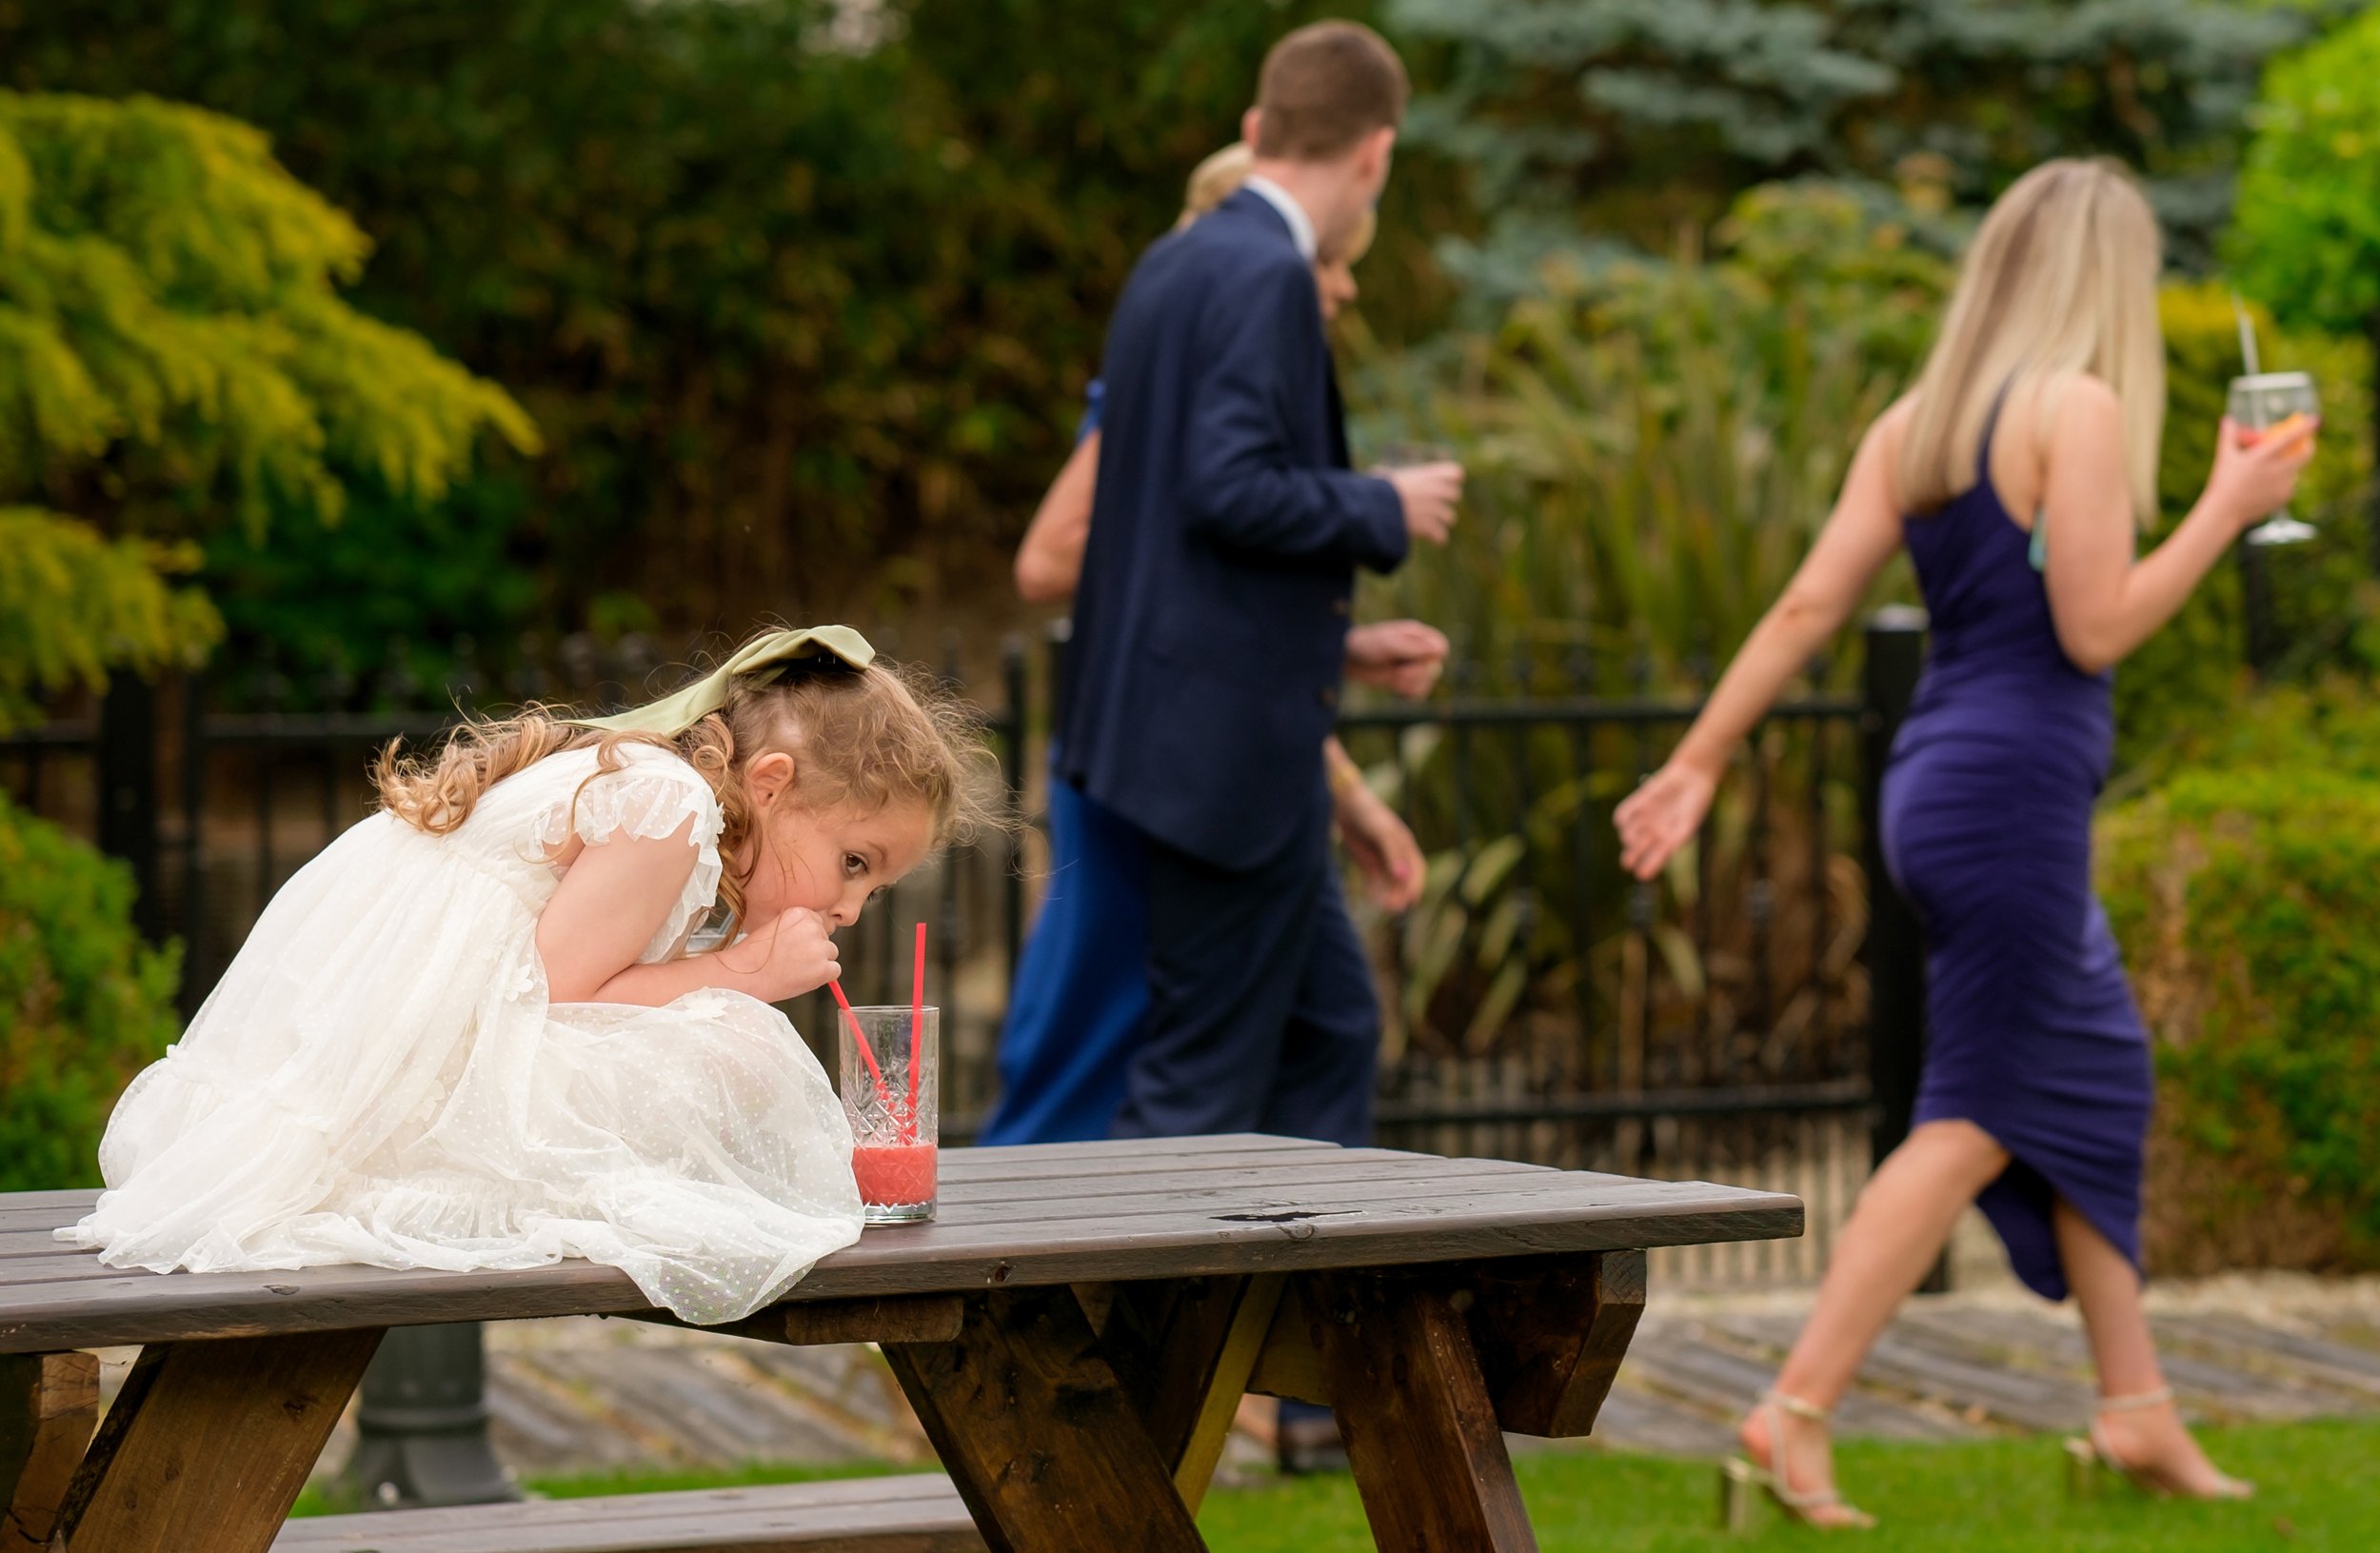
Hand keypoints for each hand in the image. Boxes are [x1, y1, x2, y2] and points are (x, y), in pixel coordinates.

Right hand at [719, 907, 840, 1001]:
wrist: (744, 975)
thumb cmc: (754, 955)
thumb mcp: (774, 927)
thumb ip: (796, 927)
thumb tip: (816, 937)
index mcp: (799, 913)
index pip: (816, 923)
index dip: (805, 938)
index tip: (792, 947)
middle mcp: (812, 927)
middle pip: (825, 938)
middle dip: (813, 950)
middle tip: (792, 961)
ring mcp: (819, 947)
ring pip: (831, 953)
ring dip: (819, 962)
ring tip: (795, 969)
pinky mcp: (823, 968)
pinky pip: (835, 970)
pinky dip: (823, 976)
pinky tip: (804, 977)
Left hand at [1335, 780, 1424, 910]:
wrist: (1345, 805)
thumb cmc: (1368, 814)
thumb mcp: (1382, 832)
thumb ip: (1393, 854)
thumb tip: (1403, 877)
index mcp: (1406, 845)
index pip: (1417, 870)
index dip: (1416, 885)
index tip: (1411, 900)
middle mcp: (1396, 854)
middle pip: (1403, 880)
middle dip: (1400, 894)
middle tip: (1394, 909)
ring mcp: (1382, 859)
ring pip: (1389, 883)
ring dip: (1388, 895)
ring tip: (1384, 907)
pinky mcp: (1368, 863)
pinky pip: (1374, 881)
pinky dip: (1375, 891)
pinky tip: (1372, 899)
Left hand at [1344, 619, 1449, 697]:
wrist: (1347, 659)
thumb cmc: (1367, 645)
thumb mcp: (1389, 644)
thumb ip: (1414, 647)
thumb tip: (1440, 651)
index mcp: (1418, 635)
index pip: (1441, 647)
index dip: (1432, 659)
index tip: (1414, 660)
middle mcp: (1418, 650)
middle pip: (1436, 668)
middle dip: (1417, 674)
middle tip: (1398, 672)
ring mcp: (1412, 666)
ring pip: (1427, 682)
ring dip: (1411, 684)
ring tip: (1394, 678)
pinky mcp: (1405, 680)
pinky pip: (1418, 692)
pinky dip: (1407, 692)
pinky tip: (1393, 685)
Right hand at [1384, 461, 1462, 545]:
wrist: (1377, 507)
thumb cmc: (1378, 490)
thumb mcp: (1386, 478)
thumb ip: (1392, 476)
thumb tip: (1377, 473)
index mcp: (1428, 475)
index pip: (1456, 473)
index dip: (1452, 478)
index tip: (1443, 483)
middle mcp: (1436, 490)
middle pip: (1455, 495)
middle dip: (1444, 500)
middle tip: (1432, 505)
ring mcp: (1435, 509)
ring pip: (1450, 517)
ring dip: (1439, 520)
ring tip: (1427, 523)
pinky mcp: (1430, 527)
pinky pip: (1442, 536)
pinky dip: (1437, 538)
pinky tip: (1429, 538)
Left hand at [1614, 761, 1718, 881]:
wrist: (1692, 777)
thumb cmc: (1695, 804)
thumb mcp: (1690, 822)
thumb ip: (1678, 837)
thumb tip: (1667, 850)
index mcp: (1668, 842)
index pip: (1653, 861)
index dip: (1646, 868)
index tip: (1641, 875)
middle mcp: (1653, 833)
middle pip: (1636, 850)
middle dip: (1631, 857)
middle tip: (1628, 862)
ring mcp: (1644, 819)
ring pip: (1627, 834)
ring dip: (1627, 837)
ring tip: (1630, 839)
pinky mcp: (1637, 804)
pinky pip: (1622, 814)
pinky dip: (1621, 819)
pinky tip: (1622, 822)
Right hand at [2205, 414, 2316, 532]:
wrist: (2225, 511)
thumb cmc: (2223, 482)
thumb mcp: (2225, 457)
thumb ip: (2228, 436)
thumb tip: (2227, 419)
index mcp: (2264, 456)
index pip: (2290, 438)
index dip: (2305, 428)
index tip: (2315, 420)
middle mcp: (2278, 469)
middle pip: (2305, 455)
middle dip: (2309, 446)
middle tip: (2306, 444)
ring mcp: (2283, 484)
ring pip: (2295, 471)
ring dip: (2290, 467)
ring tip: (2273, 471)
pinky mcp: (2284, 497)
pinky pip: (2289, 485)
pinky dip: (2283, 482)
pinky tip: (2268, 487)